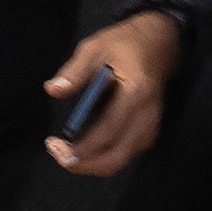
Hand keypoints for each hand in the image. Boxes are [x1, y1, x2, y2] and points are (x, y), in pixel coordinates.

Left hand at [43, 9, 182, 172]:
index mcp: (135, 92)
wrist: (158, 46)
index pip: (107, 132)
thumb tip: (53, 90)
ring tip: (66, 151)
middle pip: (115, 158)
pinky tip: (83, 147)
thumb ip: (74, 71)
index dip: (79, 147)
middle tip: (58, 155)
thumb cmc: (125, 45)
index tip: (53, 144)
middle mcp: (147, 115)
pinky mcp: (148, 132)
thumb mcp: (95, 48)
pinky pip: (123, 155)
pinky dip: (101, 157)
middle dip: (83, 164)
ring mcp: (150, 126)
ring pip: (119, 161)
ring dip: (90, 163)